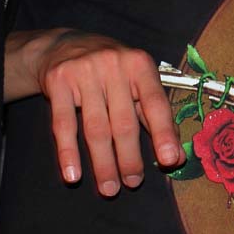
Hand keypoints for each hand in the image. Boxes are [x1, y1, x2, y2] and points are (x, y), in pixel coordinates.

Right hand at [6, 30, 183, 195]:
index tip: (169, 161)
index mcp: (140, 65)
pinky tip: (73, 175)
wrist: (65, 45)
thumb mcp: (138, 83)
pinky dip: (68, 153)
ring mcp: (84, 73)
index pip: (155, 104)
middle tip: (133, 183)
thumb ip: (156, 117)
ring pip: (95, 128)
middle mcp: (114, 66)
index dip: (164, 133)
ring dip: (103, 163)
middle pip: (123, 122)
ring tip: (109, 189)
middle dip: (130, 158)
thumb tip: (176, 157)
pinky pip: (63, 125)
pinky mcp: (58, 82)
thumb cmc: (113, 71)